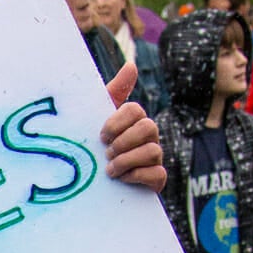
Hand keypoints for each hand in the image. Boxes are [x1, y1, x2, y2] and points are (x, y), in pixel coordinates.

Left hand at [102, 62, 165, 192]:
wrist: (96, 187)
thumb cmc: (99, 149)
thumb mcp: (99, 120)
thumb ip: (114, 92)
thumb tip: (131, 65)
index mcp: (134, 121)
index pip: (134, 110)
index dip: (117, 122)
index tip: (101, 135)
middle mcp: (148, 137)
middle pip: (148, 127)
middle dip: (124, 141)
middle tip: (107, 153)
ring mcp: (154, 158)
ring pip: (153, 151)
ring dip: (127, 160)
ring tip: (110, 169)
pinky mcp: (156, 179)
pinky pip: (157, 174)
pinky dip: (137, 176)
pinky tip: (122, 179)